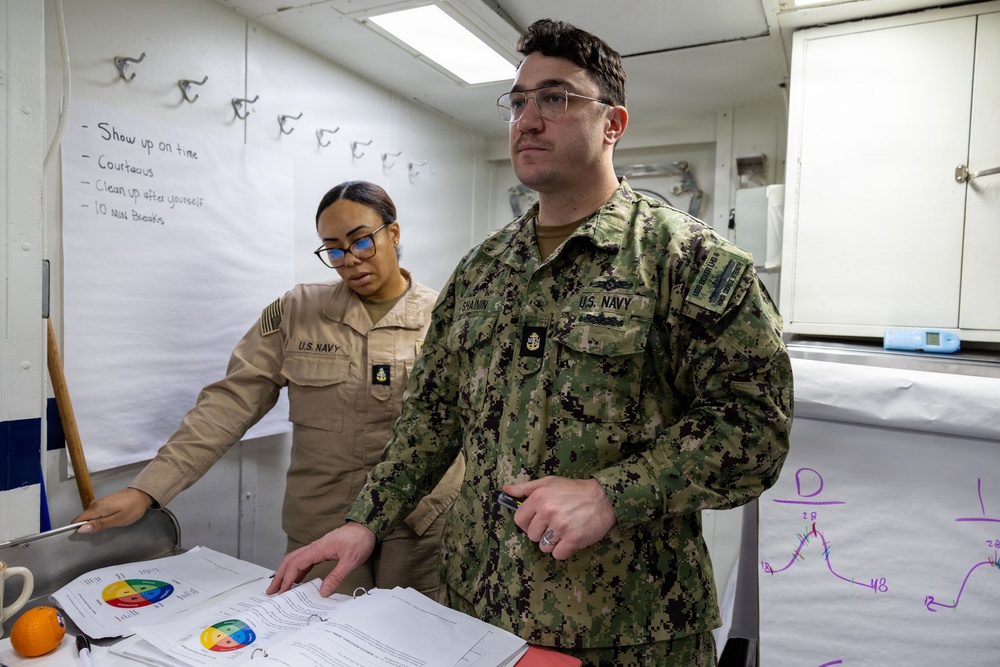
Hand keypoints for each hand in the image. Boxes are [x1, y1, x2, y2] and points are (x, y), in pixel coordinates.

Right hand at [72, 488, 153, 533]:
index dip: (78, 529)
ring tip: (109, 525)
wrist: (142, 495)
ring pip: (90, 517)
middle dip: (89, 527)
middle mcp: (94, 504)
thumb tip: (81, 529)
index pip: (76, 520)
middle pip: (83, 519)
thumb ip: (99, 525)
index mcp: (96, 508)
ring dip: (96, 523)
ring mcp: (99, 502)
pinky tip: (110, 520)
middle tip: (104, 531)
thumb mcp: (117, 520)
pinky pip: (96, 513)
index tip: (86, 536)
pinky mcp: (104, 503)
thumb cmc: (133, 508)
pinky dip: (100, 518)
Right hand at [266, 522, 375, 596]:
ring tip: (280, 587)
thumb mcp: (350, 561)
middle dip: (279, 575)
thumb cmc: (359, 540)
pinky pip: (304, 560)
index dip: (287, 578)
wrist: (366, 527)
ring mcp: (317, 548)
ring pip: (296, 559)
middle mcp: (315, 547)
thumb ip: (336, 576)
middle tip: (271, 590)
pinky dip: (297, 570)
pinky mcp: (322, 550)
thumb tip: (323, 592)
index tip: (281, 591)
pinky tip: (297, 579)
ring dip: (286, 572)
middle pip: (290, 560)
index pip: (296, 564)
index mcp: (318, 549)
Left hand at [502, 477, 617, 559]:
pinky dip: (564, 550)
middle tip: (555, 524)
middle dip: (541, 533)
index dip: (527, 523)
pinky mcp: (573, 539)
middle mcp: (548, 512)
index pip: (519, 520)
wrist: (603, 498)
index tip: (537, 521)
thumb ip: (525, 488)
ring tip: (564, 530)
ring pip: (543, 547)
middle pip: (531, 535)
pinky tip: (571, 538)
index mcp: (539, 497)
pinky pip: (558, 554)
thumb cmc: (574, 490)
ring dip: (553, 543)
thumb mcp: (549, 483)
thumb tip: (506, 490)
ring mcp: (560, 527)